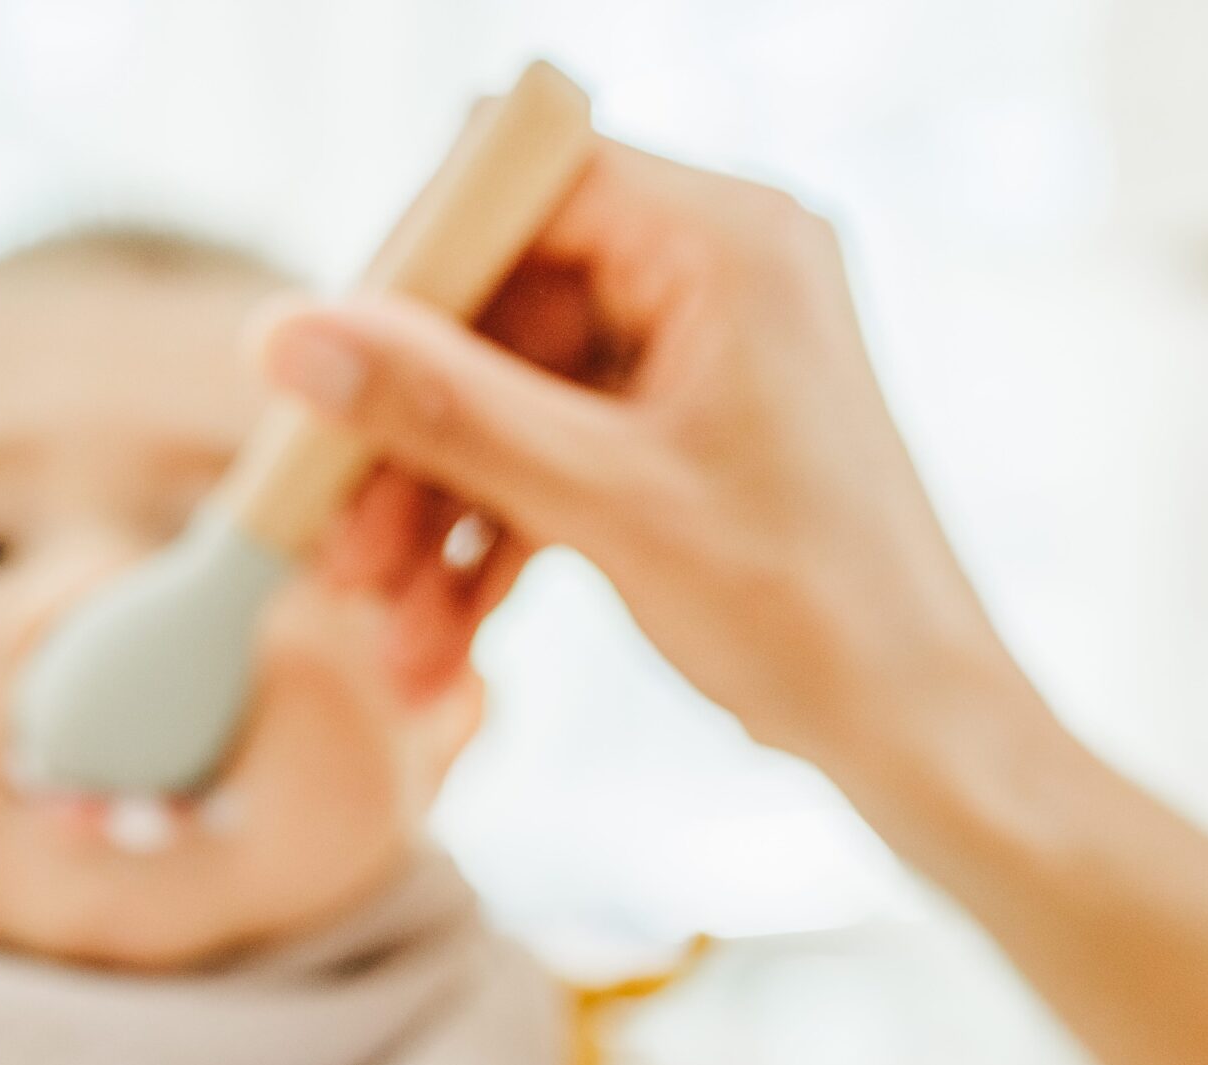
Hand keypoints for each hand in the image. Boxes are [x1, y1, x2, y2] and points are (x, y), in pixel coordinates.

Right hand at [258, 138, 1018, 782]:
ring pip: (516, 405)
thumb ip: (443, 412)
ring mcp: (703, 359)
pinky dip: (498, 547)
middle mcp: (717, 272)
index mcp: (726, 237)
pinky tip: (439, 644)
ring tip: (389, 637)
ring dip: (439, 522)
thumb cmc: (809, 610)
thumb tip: (290, 340)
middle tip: (339, 556)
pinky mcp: (690, 441)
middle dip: (409, 447)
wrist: (917, 731)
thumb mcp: (606, 505)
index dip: (407, 287)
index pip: (517, 190)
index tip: (325, 389)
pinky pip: (558, 462)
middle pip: (501, 312)